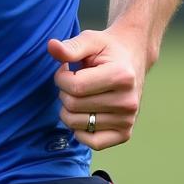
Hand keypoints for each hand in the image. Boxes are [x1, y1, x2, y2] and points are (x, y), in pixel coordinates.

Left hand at [47, 29, 144, 150]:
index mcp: (121, 76)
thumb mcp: (90, 40)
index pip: (75, 87)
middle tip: (72, 81)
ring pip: (77, 125)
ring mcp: (128, 120)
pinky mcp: (125, 134)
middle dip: (64, 92)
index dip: (61, 77)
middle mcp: (128, 101)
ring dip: (69, 110)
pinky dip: (80, 130)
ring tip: (79, 94)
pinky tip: (83, 112)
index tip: (66, 68)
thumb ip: (70, 47)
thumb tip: (51, 46)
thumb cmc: (107, 49)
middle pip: (74, 106)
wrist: (132, 57)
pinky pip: (92, 142)